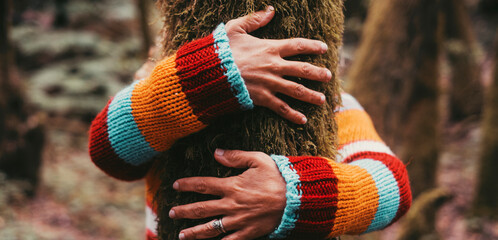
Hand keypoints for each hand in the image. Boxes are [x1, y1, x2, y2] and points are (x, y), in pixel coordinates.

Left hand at [169, 149, 286, 239]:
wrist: (296, 198)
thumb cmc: (278, 177)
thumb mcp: (258, 159)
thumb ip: (236, 156)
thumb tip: (216, 152)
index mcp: (232, 186)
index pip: (203, 185)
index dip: (187, 185)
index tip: (175, 185)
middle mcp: (231, 205)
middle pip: (201, 209)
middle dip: (184, 211)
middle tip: (171, 213)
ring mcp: (238, 221)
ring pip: (211, 229)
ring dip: (194, 232)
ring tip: (181, 235)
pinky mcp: (248, 233)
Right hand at [226, 6, 330, 123]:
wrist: (209, 73)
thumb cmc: (221, 50)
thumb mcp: (235, 28)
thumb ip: (254, 19)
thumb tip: (270, 10)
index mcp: (269, 48)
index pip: (297, 45)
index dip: (312, 46)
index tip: (324, 48)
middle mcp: (274, 66)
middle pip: (303, 69)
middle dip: (318, 73)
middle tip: (328, 76)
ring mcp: (269, 83)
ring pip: (296, 90)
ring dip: (311, 95)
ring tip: (322, 100)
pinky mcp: (262, 98)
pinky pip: (281, 108)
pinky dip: (293, 115)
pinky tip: (303, 120)